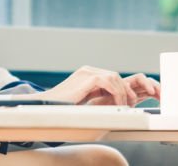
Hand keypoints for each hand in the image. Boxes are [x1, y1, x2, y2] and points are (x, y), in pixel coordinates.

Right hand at [40, 66, 154, 106]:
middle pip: (114, 75)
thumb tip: (112, 105)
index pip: (110, 77)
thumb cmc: (63, 106)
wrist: (47, 105)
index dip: (121, 89)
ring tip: (123, 105)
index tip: (127, 101)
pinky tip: (117, 104)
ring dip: (121, 92)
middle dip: (125, 90)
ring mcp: (86, 72)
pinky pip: (108, 82)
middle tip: (130, 104)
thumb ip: (95, 97)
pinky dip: (116, 93)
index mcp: (87, 75)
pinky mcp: (86, 78)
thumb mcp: (83, 100)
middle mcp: (87, 71)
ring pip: (113, 77)